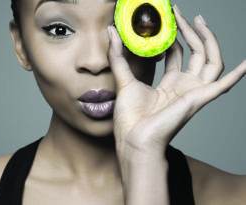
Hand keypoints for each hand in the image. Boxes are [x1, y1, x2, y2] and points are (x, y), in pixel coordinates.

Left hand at [107, 5, 245, 160]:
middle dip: (191, 31)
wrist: (134, 139)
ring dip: (208, 40)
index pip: (177, 54)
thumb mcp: (123, 79)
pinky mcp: (199, 98)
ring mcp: (193, 92)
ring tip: (200, 20)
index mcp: (169, 83)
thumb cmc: (130, 117)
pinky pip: (223, 85)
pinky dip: (237, 75)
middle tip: (182, 13)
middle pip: (195, 53)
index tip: (168, 20)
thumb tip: (110, 31)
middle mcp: (184, 86)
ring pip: (210, 61)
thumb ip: (118, 55)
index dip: (174, 36)